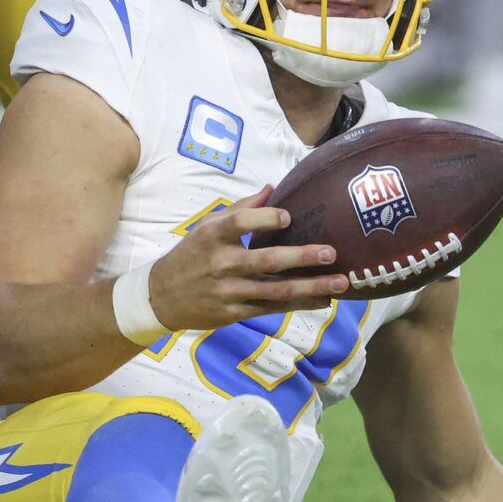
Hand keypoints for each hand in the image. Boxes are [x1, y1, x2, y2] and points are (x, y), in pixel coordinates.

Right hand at [146, 186, 348, 330]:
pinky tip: (323, 300)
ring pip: (276, 290)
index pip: (238, 223)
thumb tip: (273, 188)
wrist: (161, 297)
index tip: (289, 217)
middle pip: (266, 260)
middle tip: (331, 253)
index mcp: (212, 236)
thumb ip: (240, 209)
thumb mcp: (206, 227)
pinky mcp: (234, 313)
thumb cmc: (191, 255)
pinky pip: (272, 308)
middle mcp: (221, 264)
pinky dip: (299, 304)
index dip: (264, 219)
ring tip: (340, 283)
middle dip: (302, 257)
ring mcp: (229, 291)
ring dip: (311, 287)